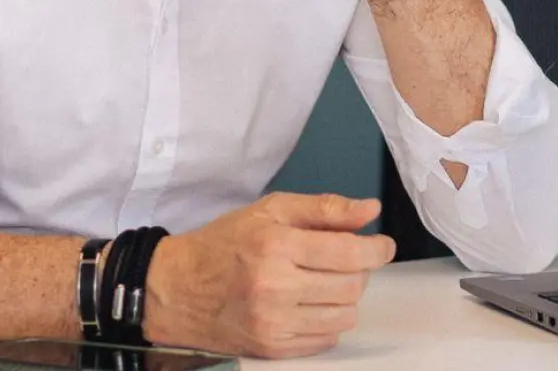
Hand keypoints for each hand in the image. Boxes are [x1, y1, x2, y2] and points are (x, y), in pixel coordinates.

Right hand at [143, 193, 396, 358]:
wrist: (174, 290)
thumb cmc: (225, 243)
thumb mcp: (271, 210)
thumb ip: (325, 208)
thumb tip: (371, 211)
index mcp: (276, 246)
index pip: (349, 252)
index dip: (377, 249)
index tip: (383, 245)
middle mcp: (275, 288)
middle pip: (352, 286)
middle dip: (361, 271)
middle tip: (347, 261)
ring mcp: (272, 323)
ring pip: (344, 315)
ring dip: (347, 297)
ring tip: (327, 282)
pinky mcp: (270, 348)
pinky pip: (326, 339)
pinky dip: (328, 321)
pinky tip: (311, 305)